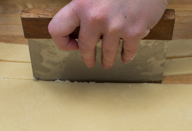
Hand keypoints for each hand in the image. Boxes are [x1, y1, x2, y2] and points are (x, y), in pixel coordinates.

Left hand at [48, 0, 167, 68]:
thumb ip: (84, 4)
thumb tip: (77, 21)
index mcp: (81, 4)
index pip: (57, 29)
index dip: (62, 41)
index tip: (72, 45)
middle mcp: (95, 17)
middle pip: (85, 48)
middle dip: (87, 58)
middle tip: (90, 61)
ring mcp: (115, 26)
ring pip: (107, 53)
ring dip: (107, 61)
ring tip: (107, 63)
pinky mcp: (134, 32)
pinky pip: (128, 51)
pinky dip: (126, 56)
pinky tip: (125, 56)